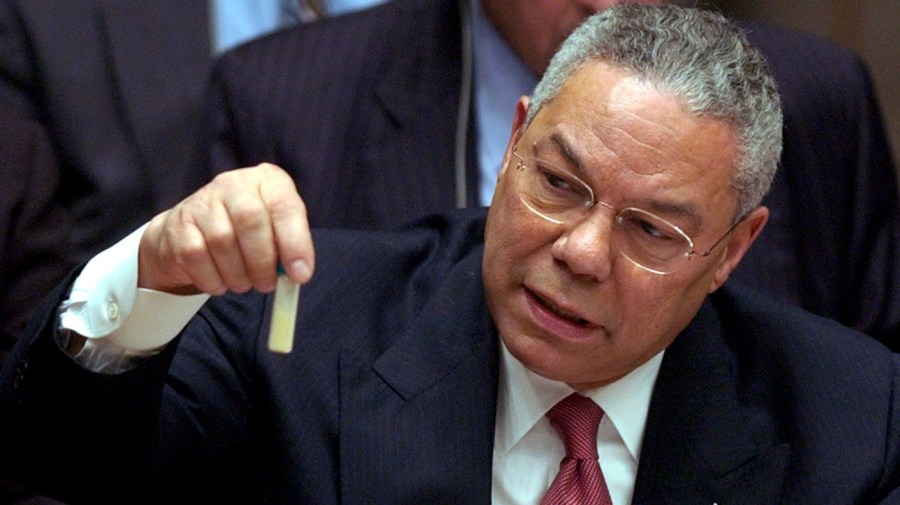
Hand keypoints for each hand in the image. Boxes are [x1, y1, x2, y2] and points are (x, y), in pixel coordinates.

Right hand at [138, 163, 314, 294]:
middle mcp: (233, 184)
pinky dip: (212, 278)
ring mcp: (202, 201)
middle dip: (262, 261)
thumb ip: (288, 247)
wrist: (193, 226)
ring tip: (244, 283)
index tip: (300, 275)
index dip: (295, 243)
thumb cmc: (246, 231)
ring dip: (237, 274)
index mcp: (266, 181)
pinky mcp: (178, 224)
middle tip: (266, 285)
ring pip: (222, 241)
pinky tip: (220, 282)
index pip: (284, 206)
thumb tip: (297, 274)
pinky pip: (196, 256)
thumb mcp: (274, 229)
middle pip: (251, 219)